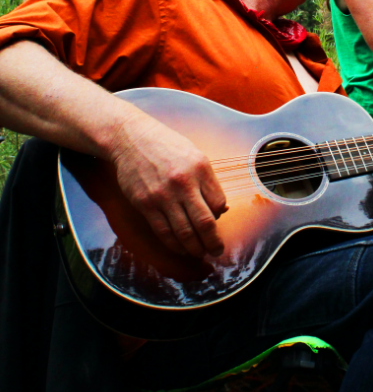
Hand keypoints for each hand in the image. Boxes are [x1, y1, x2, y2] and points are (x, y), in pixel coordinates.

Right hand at [110, 112, 226, 258]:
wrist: (132, 139)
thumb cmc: (167, 146)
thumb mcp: (195, 155)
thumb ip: (208, 181)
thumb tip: (221, 208)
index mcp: (200, 169)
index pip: (219, 203)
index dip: (221, 216)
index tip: (217, 220)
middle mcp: (183, 184)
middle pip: (205, 223)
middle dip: (213, 242)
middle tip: (217, 251)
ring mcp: (163, 196)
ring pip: (184, 233)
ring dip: (194, 248)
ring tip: (200, 252)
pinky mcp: (145, 204)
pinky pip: (163, 232)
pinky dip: (174, 245)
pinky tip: (181, 248)